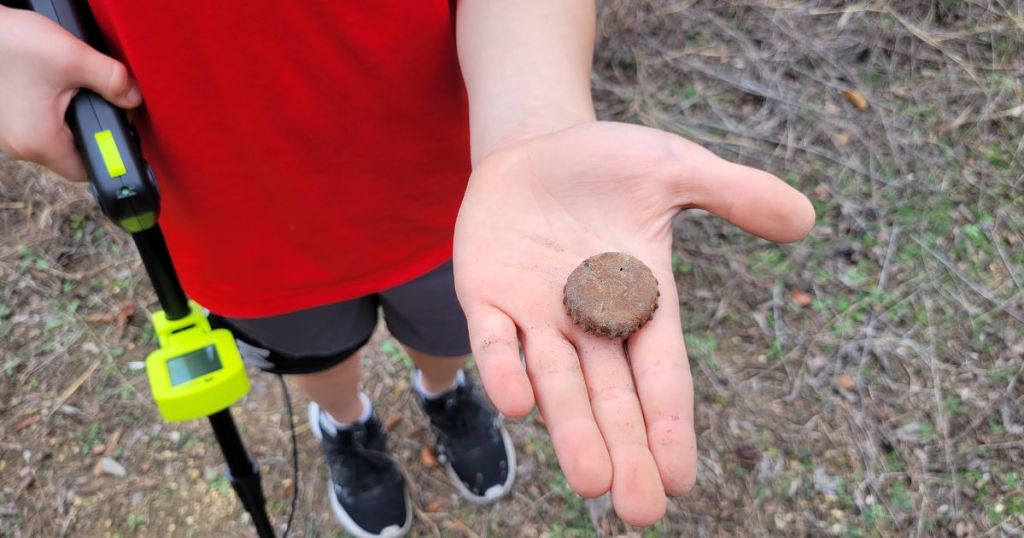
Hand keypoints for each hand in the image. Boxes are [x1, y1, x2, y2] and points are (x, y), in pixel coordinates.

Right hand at [0, 6, 140, 180]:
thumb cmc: (11, 43)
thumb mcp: (72, 57)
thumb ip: (112, 80)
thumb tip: (134, 97)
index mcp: (39, 142)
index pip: (86, 171)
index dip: (108, 155)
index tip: (118, 134)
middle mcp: (18, 146)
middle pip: (70, 155)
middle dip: (90, 132)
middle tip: (98, 102)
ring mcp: (6, 134)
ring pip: (52, 139)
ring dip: (68, 120)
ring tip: (72, 90)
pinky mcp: (2, 120)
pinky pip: (34, 125)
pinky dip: (48, 111)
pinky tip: (50, 87)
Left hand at [453, 121, 813, 525]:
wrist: (534, 147)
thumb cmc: (607, 165)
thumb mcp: (673, 170)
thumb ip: (733, 193)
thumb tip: (806, 219)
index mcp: (642, 301)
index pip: (662, 374)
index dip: (671, 424)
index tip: (682, 479)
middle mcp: (591, 322)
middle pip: (613, 398)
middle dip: (626, 450)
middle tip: (640, 510)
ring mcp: (537, 314)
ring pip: (558, 384)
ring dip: (573, 430)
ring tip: (591, 481)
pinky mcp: (488, 297)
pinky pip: (496, 341)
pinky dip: (507, 370)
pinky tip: (519, 405)